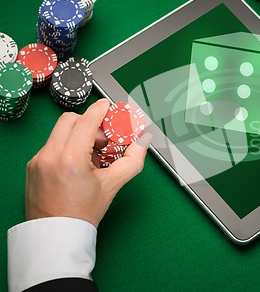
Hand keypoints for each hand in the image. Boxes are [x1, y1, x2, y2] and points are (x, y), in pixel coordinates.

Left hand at [25, 99, 151, 226]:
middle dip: (89, 123)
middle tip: (103, 140)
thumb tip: (143, 140)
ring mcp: (38, 160)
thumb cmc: (82, 214)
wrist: (57, 236)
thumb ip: (133, 158)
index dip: (100, 110)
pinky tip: (78, 166)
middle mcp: (50, 155)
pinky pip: (52, 145)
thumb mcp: (113, 184)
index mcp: (70, 158)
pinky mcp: (32, 166)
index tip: (108, 106)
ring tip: (91, 157)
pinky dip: (67, 147)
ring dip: (78, 135)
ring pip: (60, 132)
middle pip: (70, 120)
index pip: (87, 120)